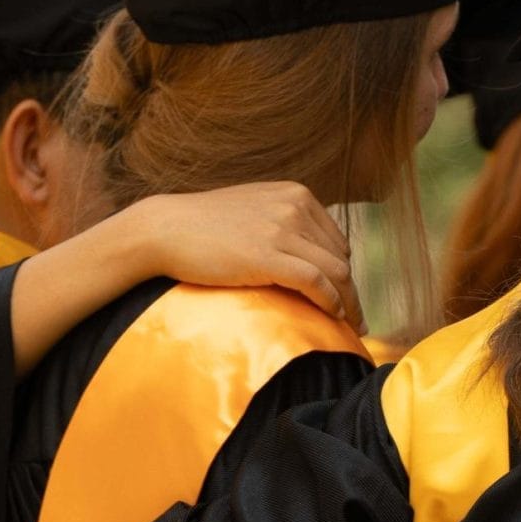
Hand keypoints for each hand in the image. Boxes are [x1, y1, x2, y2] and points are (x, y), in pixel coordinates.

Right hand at [122, 181, 361, 328]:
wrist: (165, 229)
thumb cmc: (204, 225)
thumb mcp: (255, 209)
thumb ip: (284, 222)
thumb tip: (308, 252)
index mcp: (296, 194)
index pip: (337, 241)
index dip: (343, 273)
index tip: (345, 297)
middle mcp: (295, 207)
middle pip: (341, 258)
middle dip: (351, 292)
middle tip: (355, 319)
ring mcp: (282, 230)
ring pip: (336, 272)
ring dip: (348, 304)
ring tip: (350, 326)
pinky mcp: (268, 256)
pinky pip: (316, 283)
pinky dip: (331, 303)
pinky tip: (333, 317)